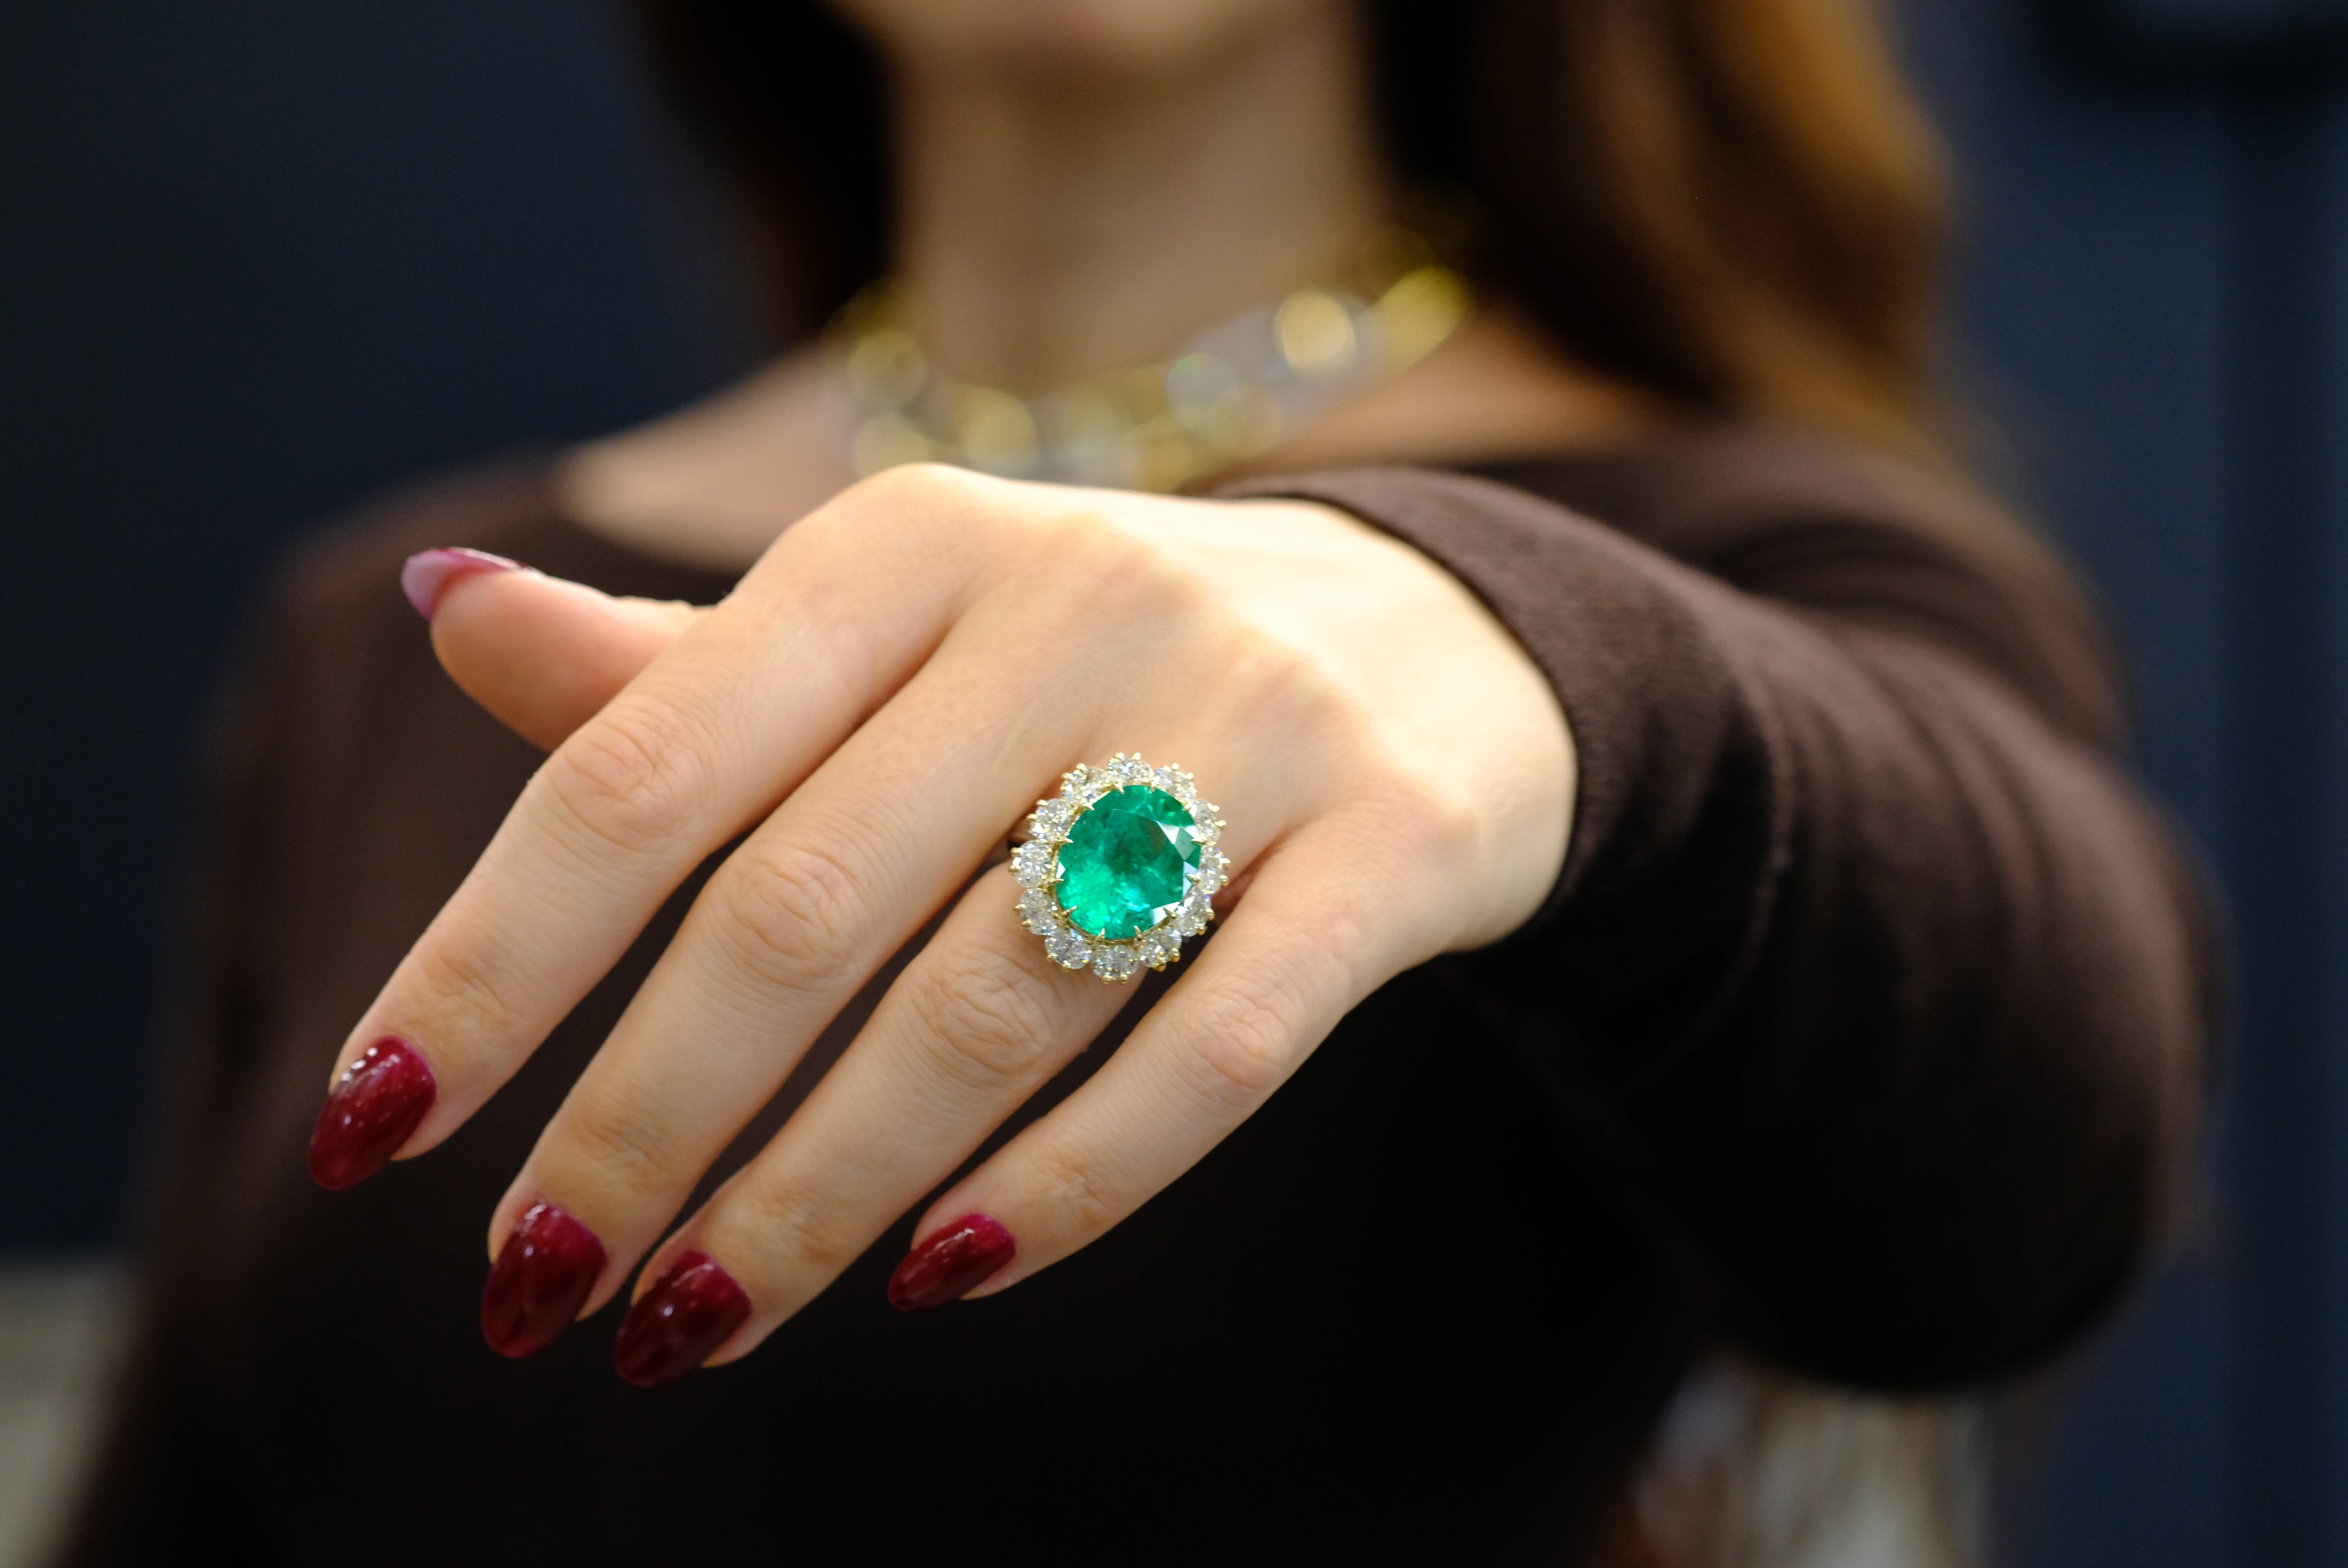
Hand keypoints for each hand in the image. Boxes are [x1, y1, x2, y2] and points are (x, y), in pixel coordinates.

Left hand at [318, 463, 1574, 1383]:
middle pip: (807, 907)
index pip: (649, 762)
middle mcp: (1079, 603)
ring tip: (696, 1322)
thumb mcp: (896, 621)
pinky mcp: (1393, 847)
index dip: (495, 957)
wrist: (1440, 634)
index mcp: (914, 541)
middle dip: (643, 1122)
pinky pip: (1208, 1053)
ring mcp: (1253, 724)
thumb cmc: (1097, 654)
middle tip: (535, 1286)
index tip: (375, 1129)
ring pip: (995, 1002)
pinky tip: (940, 1282)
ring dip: (821, 1192)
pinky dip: (1064, 1187)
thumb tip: (441, 621)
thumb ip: (684, 662)